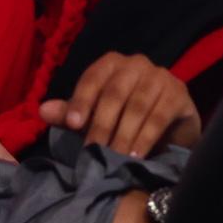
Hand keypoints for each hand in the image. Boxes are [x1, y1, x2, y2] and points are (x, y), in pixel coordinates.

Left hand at [41, 53, 199, 156]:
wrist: (168, 127)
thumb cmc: (123, 117)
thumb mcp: (93, 115)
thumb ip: (69, 113)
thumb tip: (43, 111)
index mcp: (110, 64)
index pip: (92, 79)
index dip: (81, 101)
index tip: (72, 124)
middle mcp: (136, 64)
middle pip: (114, 94)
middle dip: (102, 124)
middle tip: (93, 151)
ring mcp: (160, 76)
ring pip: (137, 107)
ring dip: (123, 135)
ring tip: (114, 158)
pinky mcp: (179, 93)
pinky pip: (159, 116)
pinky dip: (145, 138)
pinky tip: (135, 155)